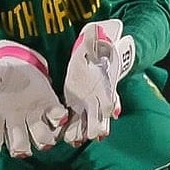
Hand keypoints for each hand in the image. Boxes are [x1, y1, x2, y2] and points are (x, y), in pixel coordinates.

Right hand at [0, 40, 67, 157]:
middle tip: (22, 147)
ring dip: (44, 138)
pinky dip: (59, 117)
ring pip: (41, 139)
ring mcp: (34, 119)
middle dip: (20, 147)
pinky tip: (57, 111)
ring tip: (45, 130)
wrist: (22, 67)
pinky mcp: (50, 109)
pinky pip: (56, 119)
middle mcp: (16, 123)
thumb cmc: (2, 73)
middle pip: (19, 146)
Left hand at [61, 19, 135, 145]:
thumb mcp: (95, 42)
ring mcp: (87, 103)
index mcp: (106, 87)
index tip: (99, 126)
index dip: (104, 116)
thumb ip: (94, 40)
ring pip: (85, 123)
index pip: (109, 104)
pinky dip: (67, 128)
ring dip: (79, 132)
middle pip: (98, 120)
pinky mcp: (74, 103)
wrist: (95, 52)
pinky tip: (61, 135)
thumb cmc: (97, 48)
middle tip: (84, 135)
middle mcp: (98, 99)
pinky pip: (71, 119)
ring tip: (71, 138)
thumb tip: (94, 30)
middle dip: (92, 128)